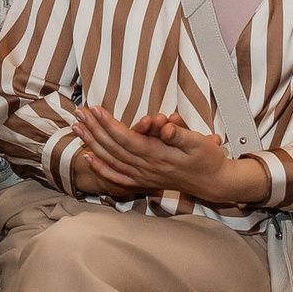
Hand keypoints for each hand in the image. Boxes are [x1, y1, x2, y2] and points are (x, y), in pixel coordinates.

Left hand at [71, 106, 269, 205]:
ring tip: (77, 128)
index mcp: (158, 155)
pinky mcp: (144, 181)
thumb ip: (180, 135)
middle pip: (113, 147)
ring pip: (111, 160)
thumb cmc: (207, 159)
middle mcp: (146, 167)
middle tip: (79, 113)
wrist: (215, 182)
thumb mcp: (199, 143)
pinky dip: (101, 168)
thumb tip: (165, 127)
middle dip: (93, 129)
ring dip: (92, 143)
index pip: (126, 138)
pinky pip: (118, 176)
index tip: (95, 109)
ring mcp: (143, 176)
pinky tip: (89, 158)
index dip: (108, 124)